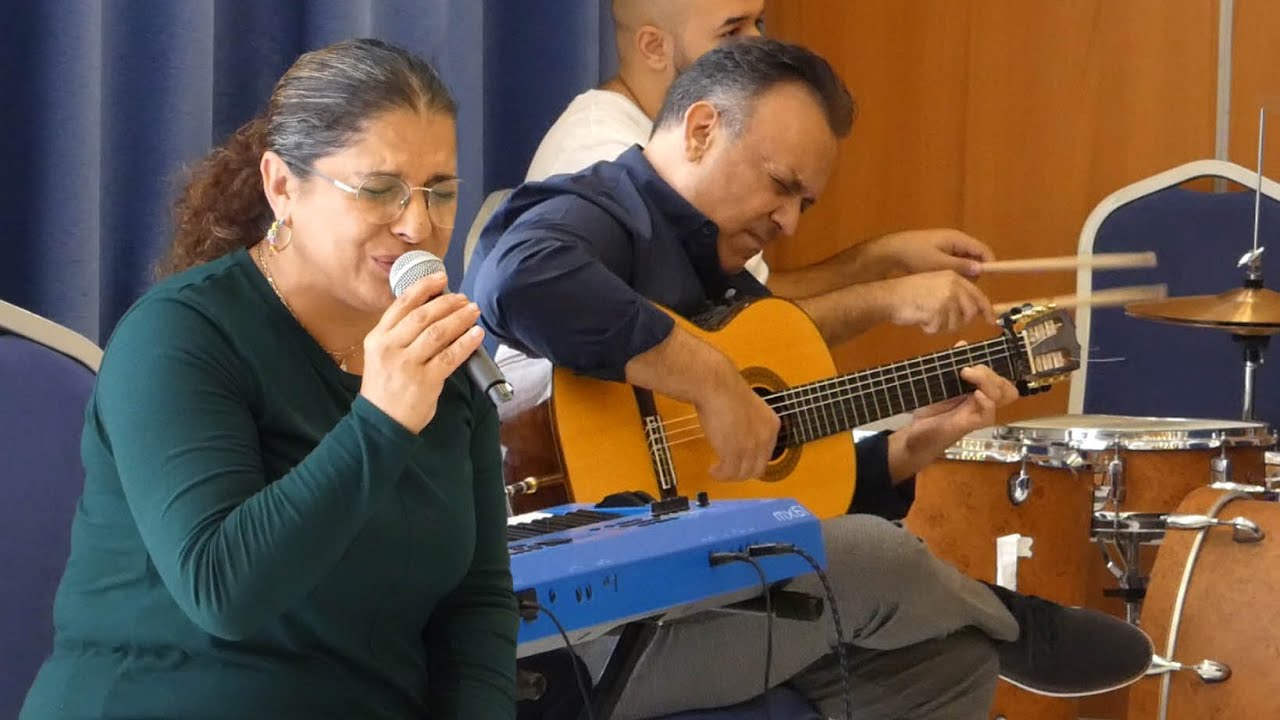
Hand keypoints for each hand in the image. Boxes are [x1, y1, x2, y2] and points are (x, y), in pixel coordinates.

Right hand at [359, 272, 484, 432]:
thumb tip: (433, 312)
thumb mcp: (382, 356)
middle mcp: (390, 348)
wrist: (380, 423)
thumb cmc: (385, 388)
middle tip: (464, 299)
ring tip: (473, 311)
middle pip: (423, 315)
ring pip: (438, 332)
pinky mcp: (424, 381)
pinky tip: (476, 334)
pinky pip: (450, 356)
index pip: (402, 304)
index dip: (424, 287)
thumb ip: (400, 335)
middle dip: (447, 303)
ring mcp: (407, 365)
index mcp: (377, 338)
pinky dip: (466, 343)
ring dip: (459, 318)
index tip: (441, 277)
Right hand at [694, 362, 780, 481]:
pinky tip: (713, 470)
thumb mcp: (748, 407)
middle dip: (742, 471)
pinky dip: (720, 474)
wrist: (716, 385)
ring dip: (730, 475)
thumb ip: (749, 424)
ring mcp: (751, 446)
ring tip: (719, 471)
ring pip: (744, 474)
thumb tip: (740, 436)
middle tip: (729, 468)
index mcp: (771, 424)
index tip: (741, 461)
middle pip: (758, 468)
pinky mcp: (734, 452)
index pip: (767, 453)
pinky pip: (729, 473)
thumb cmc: (725, 389)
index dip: (752, 460)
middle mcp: (765, 437)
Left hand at [866, 229, 993, 277]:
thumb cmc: (914, 254)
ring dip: (962, 274)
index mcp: (957, 239)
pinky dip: (953, 273)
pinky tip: (944, 282)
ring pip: (964, 263)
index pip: (982, 250)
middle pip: (975, 258)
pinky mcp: (940, 255)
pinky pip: (954, 265)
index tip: (990, 279)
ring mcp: (947, 248)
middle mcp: (955, 242)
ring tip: (951, 284)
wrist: (891, 251)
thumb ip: (960, 266)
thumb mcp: (938, 263)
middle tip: (964, 286)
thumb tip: (980, 269)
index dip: (989, 264)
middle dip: (973, 272)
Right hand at [884, 270, 995, 332]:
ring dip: (941, 326)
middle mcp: (952, 286)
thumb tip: (973, 312)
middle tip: (942, 321)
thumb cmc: (908, 294)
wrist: (889, 296)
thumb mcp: (935, 286)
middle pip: (970, 313)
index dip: (987, 310)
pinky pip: (939, 329)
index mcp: (953, 278)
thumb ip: (956, 295)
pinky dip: (930, 329)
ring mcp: (945, 298)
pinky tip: (920, 319)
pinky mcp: (937, 310)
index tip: (993, 321)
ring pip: (955, 324)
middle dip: (958, 322)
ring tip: (926, 316)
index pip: (978, 296)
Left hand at [911, 364, 1019, 439]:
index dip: (995, 368)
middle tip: (967, 369)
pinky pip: (989, 414)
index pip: (1002, 379)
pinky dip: (986, 401)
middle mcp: (982, 402)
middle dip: (990, 372)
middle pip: (1006, 386)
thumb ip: (952, 364)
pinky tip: (976, 395)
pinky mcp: (970, 424)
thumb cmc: (929, 410)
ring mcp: (978, 413)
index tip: (976, 358)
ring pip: (1002, 396)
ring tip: (966, 374)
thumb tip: (963, 344)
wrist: (914, 434)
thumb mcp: (940, 383)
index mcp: (978, 391)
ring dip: (988, 381)